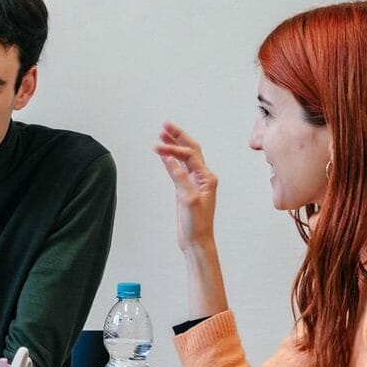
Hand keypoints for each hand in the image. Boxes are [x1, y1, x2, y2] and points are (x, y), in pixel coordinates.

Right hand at [155, 122, 217, 252]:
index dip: (174, 148)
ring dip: (174, 146)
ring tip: (162, 134)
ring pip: (184, 158)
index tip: (159, 146)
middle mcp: (203, 177)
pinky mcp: (186, 190)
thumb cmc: (197, 224)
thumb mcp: (188, 199)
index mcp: (207, 178)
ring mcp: (194, 183)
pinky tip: (163, 154)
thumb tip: (170, 159)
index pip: (190, 155)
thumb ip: (180, 178)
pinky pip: (178, 169)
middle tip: (165, 125)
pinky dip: (170, 160)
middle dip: (178, 137)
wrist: (196, 241)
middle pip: (190, 150)